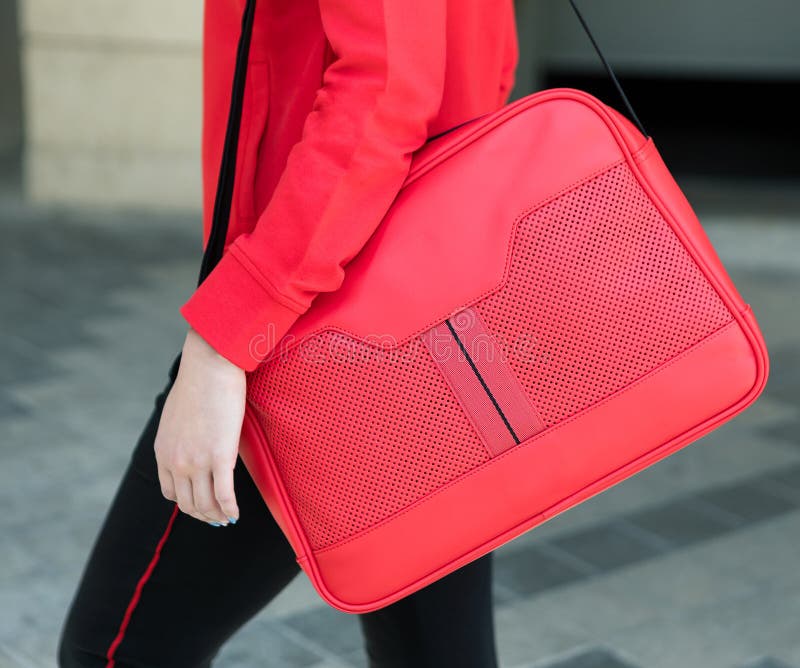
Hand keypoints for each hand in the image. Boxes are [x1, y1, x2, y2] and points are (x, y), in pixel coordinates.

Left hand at [154, 327, 244, 524]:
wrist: (209, 367)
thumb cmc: (198, 383)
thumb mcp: (177, 415)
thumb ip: (181, 436)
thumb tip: (194, 440)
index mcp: (163, 452)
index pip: (170, 492)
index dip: (186, 503)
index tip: (200, 505)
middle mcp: (176, 462)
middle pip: (188, 503)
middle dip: (203, 515)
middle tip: (217, 518)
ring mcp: (197, 462)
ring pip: (206, 504)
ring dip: (218, 516)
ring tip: (228, 518)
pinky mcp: (221, 457)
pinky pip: (225, 494)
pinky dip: (231, 509)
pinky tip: (237, 513)